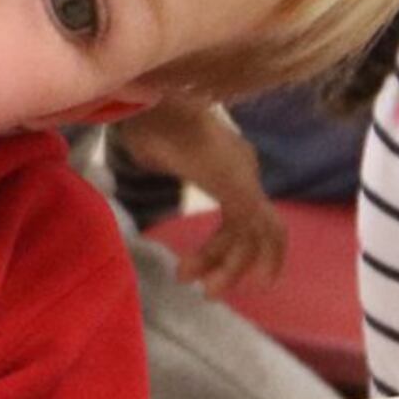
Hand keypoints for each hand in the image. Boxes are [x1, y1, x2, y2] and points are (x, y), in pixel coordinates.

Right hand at [117, 98, 284, 294]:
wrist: (153, 108)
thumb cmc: (143, 122)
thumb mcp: (154, 149)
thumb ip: (161, 160)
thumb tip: (149, 163)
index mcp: (228, 159)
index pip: (240, 210)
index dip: (223, 245)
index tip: (195, 267)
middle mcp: (244, 167)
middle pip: (251, 226)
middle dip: (229, 261)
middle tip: (204, 288)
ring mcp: (246, 177)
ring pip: (256, 234)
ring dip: (232, 267)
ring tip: (205, 290)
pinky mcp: (241, 189)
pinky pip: (255, 232)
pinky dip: (246, 260)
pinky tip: (221, 279)